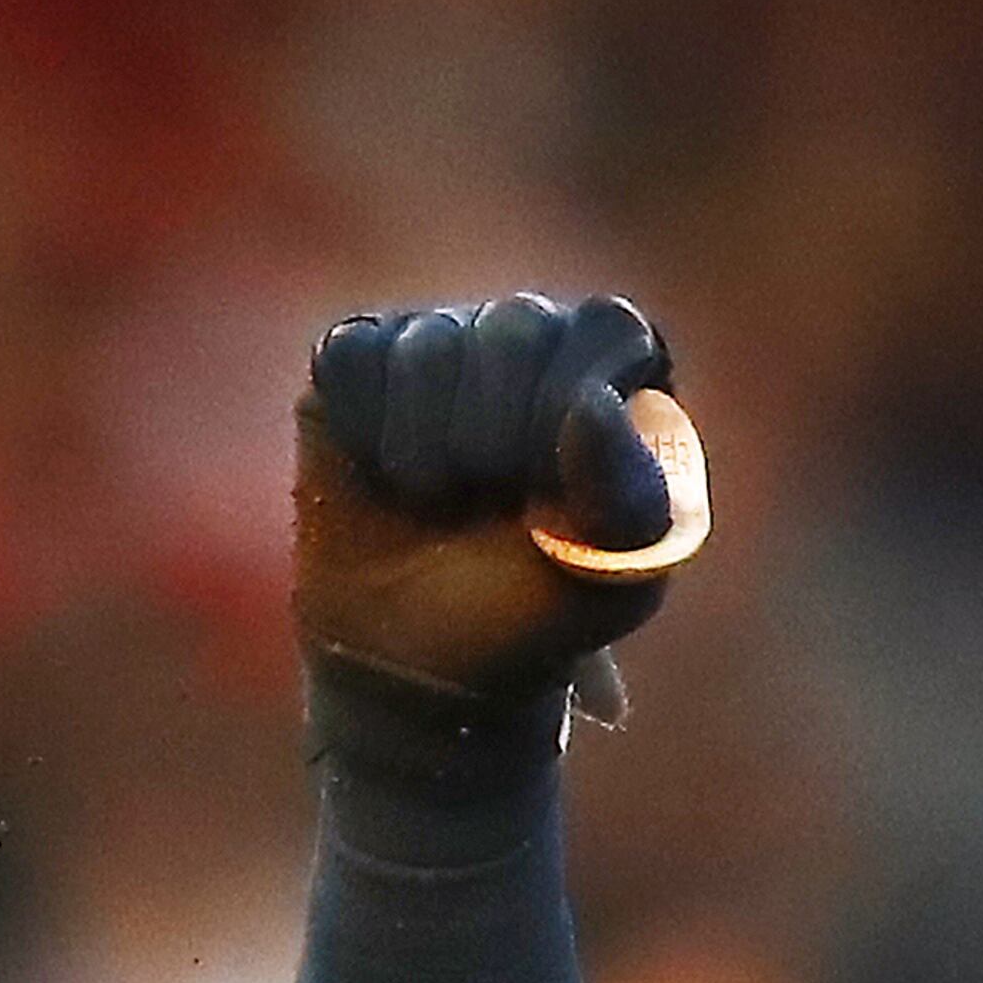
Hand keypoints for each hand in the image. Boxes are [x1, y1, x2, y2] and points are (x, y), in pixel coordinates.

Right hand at [295, 293, 687, 700]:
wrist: (426, 656)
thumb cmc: (537, 611)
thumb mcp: (614, 581)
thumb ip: (630, 496)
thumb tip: (595, 400)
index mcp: (616, 378)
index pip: (610, 328)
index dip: (577, 409)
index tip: (554, 488)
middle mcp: (534, 341)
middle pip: (518, 326)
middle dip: (502, 436)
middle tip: (492, 502)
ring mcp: (444, 340)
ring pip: (428, 343)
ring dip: (429, 448)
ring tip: (441, 501)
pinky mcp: (360, 357)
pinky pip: (352, 355)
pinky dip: (364, 431)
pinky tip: (385, 475)